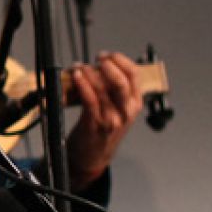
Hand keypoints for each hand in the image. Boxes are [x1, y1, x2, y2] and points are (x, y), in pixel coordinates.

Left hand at [67, 51, 142, 188]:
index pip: (135, 76)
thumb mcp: (116, 109)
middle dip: (108, 64)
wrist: (92, 157)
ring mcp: (112, 118)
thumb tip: (97, 66)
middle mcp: (126, 111)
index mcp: (134, 104)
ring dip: (89, 73)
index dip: (121, 61)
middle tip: (97, 57)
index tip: (108, 55)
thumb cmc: (101, 129)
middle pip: (122, 81)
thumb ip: (112, 90)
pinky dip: (82, 84)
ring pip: (103, 88)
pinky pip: (90, 99)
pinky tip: (76, 76)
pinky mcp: (96, 124)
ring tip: (79, 66)